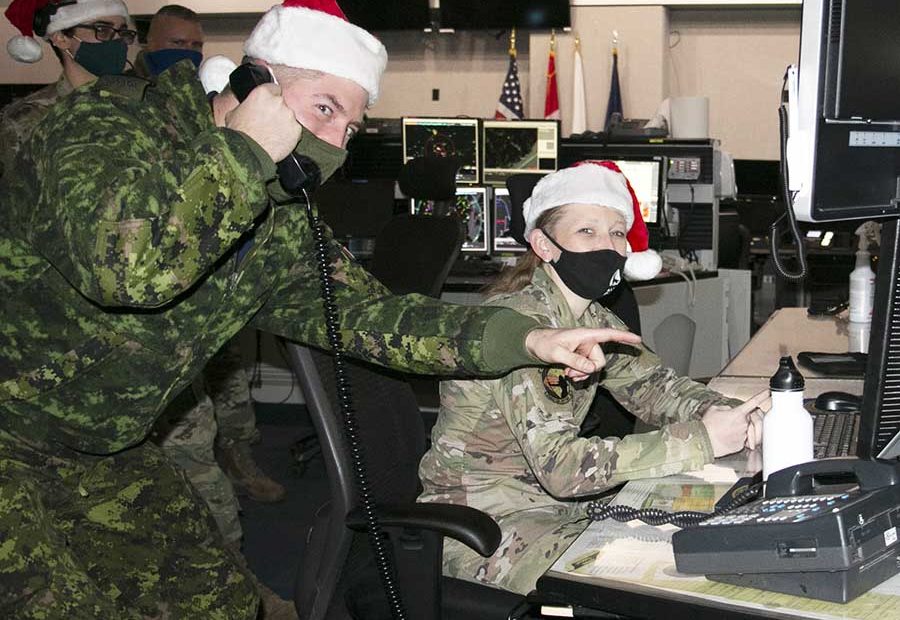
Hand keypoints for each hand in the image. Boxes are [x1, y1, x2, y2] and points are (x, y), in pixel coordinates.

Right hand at [224, 83, 301, 162]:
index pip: (273, 88)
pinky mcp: (296, 130)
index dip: (270, 96)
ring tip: (271, 133)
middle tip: (268, 122)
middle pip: (282, 103)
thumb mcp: (234, 113)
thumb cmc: (239, 134)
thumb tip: (247, 105)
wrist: (249, 152)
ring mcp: (289, 116)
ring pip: (289, 117)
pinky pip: (294, 130)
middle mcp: (278, 102)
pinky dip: (289, 135)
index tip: (268, 104)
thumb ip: (246, 105)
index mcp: (263, 93)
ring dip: (283, 123)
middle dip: (276, 111)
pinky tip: (278, 140)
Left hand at [524, 327, 641, 380]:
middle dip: (588, 370)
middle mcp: (588, 342)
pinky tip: (568, 373)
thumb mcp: (557, 353)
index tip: (637, 340)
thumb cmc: (545, 343)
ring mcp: (585, 350)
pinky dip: (580, 374)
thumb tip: (590, 368)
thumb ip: (574, 360)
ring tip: (567, 372)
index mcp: (585, 335)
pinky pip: (587, 369)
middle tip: (570, 373)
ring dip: (582, 373)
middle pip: (600, 360)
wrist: (535, 344)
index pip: (608, 335)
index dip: (624, 337)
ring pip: (593, 367)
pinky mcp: (581, 357)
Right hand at [701, 390, 768, 456]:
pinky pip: (743, 440)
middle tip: (732, 421)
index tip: (769, 392)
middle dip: (744, 418)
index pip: (753, 402)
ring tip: (726, 431)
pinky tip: (726, 438)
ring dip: (739, 429)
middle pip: (750, 418)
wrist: (703, 442)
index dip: (762, 396)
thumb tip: (731, 411)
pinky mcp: (741, 445)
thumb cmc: (707, 426)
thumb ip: (726, 408)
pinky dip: (736, 438)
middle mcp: (743, 424)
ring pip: (746, 430)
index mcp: (737, 413)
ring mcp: (743, 435)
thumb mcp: (714, 410)